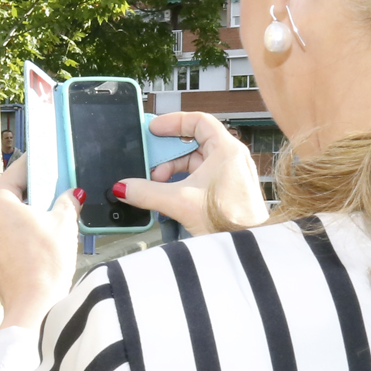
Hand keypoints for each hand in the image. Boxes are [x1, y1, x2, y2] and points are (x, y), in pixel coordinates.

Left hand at [0, 157, 79, 332]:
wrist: (35, 306)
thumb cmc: (45, 264)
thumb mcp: (64, 222)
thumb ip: (67, 201)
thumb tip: (72, 194)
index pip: (17, 171)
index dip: (36, 164)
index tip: (46, 159)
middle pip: (8, 194)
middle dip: (31, 193)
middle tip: (54, 191)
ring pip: (3, 215)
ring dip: (23, 214)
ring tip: (48, 218)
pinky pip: (0, 234)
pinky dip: (16, 232)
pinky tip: (36, 238)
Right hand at [110, 112, 266, 234]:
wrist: (245, 249)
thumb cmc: (230, 221)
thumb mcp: (180, 202)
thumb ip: (147, 192)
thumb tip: (125, 187)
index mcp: (226, 150)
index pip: (199, 121)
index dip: (173, 122)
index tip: (154, 129)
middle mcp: (230, 159)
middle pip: (193, 144)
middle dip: (167, 154)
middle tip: (149, 161)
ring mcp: (228, 175)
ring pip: (194, 163)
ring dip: (172, 171)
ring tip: (156, 184)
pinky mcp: (225, 192)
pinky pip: (198, 178)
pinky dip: (181, 183)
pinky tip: (167, 196)